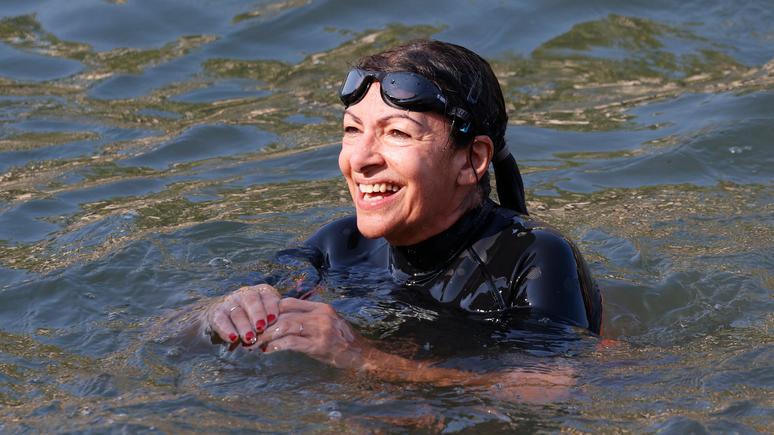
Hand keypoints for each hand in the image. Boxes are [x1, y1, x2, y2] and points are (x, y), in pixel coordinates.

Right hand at [208, 284, 281, 345]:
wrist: (225, 316)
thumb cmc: (254, 316)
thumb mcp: (267, 313)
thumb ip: (276, 317)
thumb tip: (290, 326)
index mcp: (260, 292)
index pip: (267, 296)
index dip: (271, 307)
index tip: (274, 319)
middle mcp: (244, 294)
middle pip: (251, 300)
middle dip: (257, 314)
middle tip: (261, 328)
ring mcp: (230, 303)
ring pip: (237, 312)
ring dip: (244, 326)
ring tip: (250, 338)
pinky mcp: (217, 313)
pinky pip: (221, 320)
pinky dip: (226, 329)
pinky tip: (233, 338)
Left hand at [256, 298, 372, 367]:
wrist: (363, 356)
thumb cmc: (344, 342)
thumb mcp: (329, 324)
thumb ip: (310, 320)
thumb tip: (283, 322)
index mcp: (321, 308)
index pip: (289, 302)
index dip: (271, 309)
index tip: (258, 319)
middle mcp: (321, 315)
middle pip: (284, 313)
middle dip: (264, 323)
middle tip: (250, 332)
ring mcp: (321, 329)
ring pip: (285, 326)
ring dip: (267, 335)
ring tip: (255, 343)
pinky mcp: (319, 345)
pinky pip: (292, 343)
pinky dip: (276, 346)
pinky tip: (268, 351)